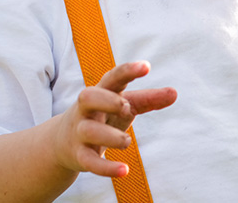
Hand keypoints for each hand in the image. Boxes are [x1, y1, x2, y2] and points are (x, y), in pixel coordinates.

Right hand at [48, 61, 176, 177]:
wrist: (63, 143)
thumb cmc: (103, 116)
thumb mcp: (126, 106)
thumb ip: (149, 99)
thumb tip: (174, 93)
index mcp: (100, 92)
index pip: (111, 78)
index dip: (127, 71)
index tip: (146, 66)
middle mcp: (86, 110)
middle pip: (88, 97)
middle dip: (108, 100)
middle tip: (126, 107)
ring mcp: (80, 132)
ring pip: (89, 131)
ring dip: (112, 136)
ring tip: (127, 141)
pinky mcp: (79, 155)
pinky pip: (89, 162)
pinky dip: (106, 168)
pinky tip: (124, 171)